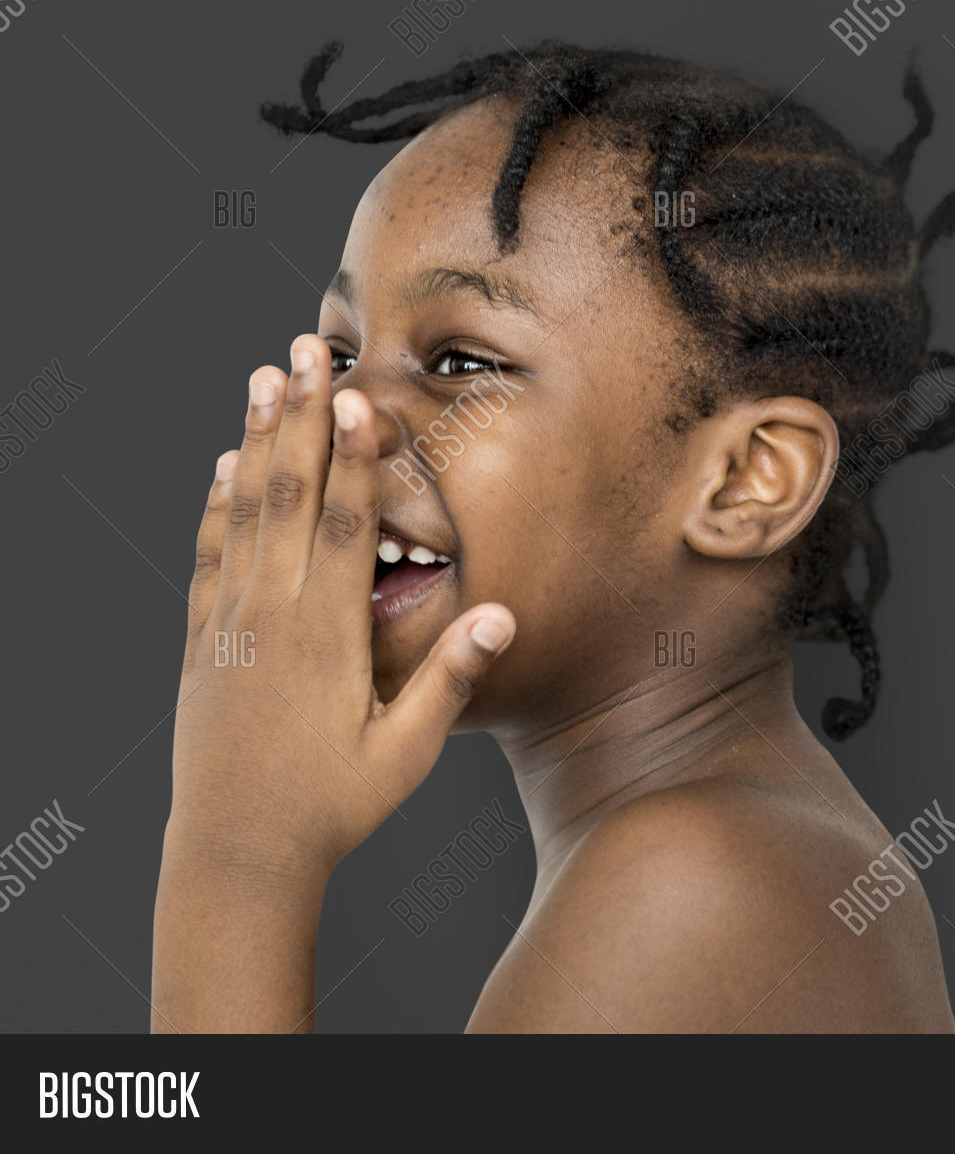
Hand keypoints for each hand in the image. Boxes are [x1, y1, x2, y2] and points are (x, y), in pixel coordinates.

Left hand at [168, 334, 514, 883]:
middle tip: (303, 349)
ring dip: (253, 439)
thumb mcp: (405, 753)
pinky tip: (221, 466)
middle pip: (287, 495)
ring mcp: (230, 625)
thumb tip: (501, 615)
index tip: (356, 396)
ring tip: (260, 377)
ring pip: (244, 512)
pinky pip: (208, 556)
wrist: (235, 854)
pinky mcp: (204, 642)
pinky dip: (215, 505)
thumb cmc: (332, 807)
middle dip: (297, 416)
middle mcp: (271, 615)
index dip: (351, 457)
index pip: (341, 524)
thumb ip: (450, 679)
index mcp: (324, 636)